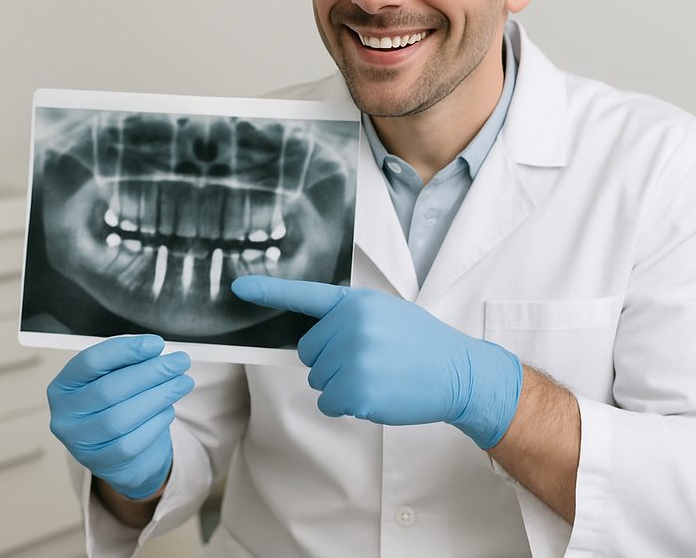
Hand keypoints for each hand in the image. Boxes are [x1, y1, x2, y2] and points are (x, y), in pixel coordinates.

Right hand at [47, 335, 193, 498]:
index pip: (90, 362)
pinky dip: (155, 423)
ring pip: (121, 418)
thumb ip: (126, 363)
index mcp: (62, 385)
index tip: (156, 343)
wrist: (117, 452)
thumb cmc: (115, 405)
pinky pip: (132, 443)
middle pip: (109, 390)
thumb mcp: (112, 379)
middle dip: (150, 373)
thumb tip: (154, 350)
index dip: (125, 350)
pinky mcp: (101, 463)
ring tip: (183, 382)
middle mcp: (65, 415)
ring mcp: (80, 443)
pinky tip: (169, 410)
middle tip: (179, 362)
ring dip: (158, 396)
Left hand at [231, 276, 522, 449]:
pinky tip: (376, 395)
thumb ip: (347, 316)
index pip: (304, 295)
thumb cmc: (419, 344)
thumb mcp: (384, 312)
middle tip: (369, 360)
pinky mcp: (356, 389)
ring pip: (319, 379)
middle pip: (308, 350)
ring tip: (378, 376)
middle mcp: (350, 326)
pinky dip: (347, 405)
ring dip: (341, 384)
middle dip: (330, 359)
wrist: (457, 373)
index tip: (238, 289)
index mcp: (355, 302)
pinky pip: (330, 402)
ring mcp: (352, 358)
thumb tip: (311, 339)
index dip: (267, 292)